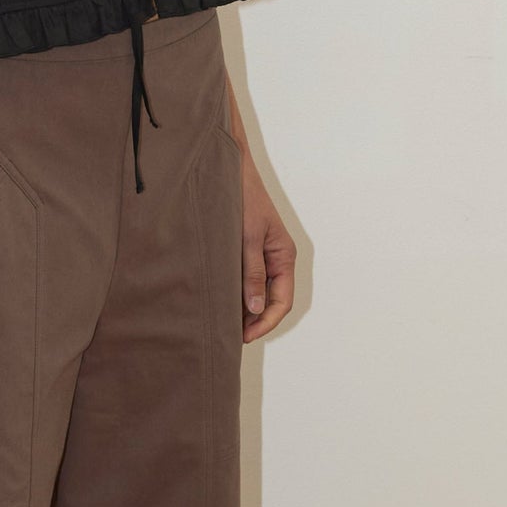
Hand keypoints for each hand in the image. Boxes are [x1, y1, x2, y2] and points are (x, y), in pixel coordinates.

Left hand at [238, 152, 294, 338]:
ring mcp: (262, 255)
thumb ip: (252, 273)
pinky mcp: (246, 250)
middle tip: (231, 336)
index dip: (267, 322)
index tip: (246, 335)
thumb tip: (256, 308)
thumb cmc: (243, 198)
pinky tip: (222, 301)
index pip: (283, 301)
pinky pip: (247, 279)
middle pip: (272, 300)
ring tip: (225, 323)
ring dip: (245, 309)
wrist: (228, 169)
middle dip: (255, 321)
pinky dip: (237, 293)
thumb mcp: (247, 238)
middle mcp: (276, 258)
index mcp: (284, 256)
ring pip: (259, 291)